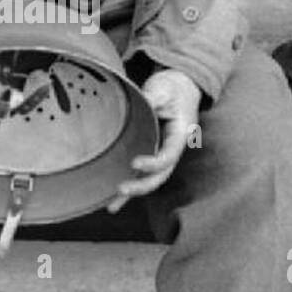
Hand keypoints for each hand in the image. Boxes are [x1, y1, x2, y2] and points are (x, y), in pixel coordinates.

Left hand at [106, 67, 200, 211]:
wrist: (180, 86)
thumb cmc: (173, 86)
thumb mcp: (164, 88)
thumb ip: (153, 97)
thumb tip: (140, 102)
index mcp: (180, 134)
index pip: (169, 155)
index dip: (154, 162)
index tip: (135, 163)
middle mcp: (173, 148)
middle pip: (161, 175)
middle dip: (142, 185)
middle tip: (121, 189)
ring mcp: (162, 153)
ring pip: (150, 179)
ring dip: (133, 193)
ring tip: (111, 205)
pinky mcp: (152, 153)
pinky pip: (142, 174)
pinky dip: (130, 186)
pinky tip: (112, 199)